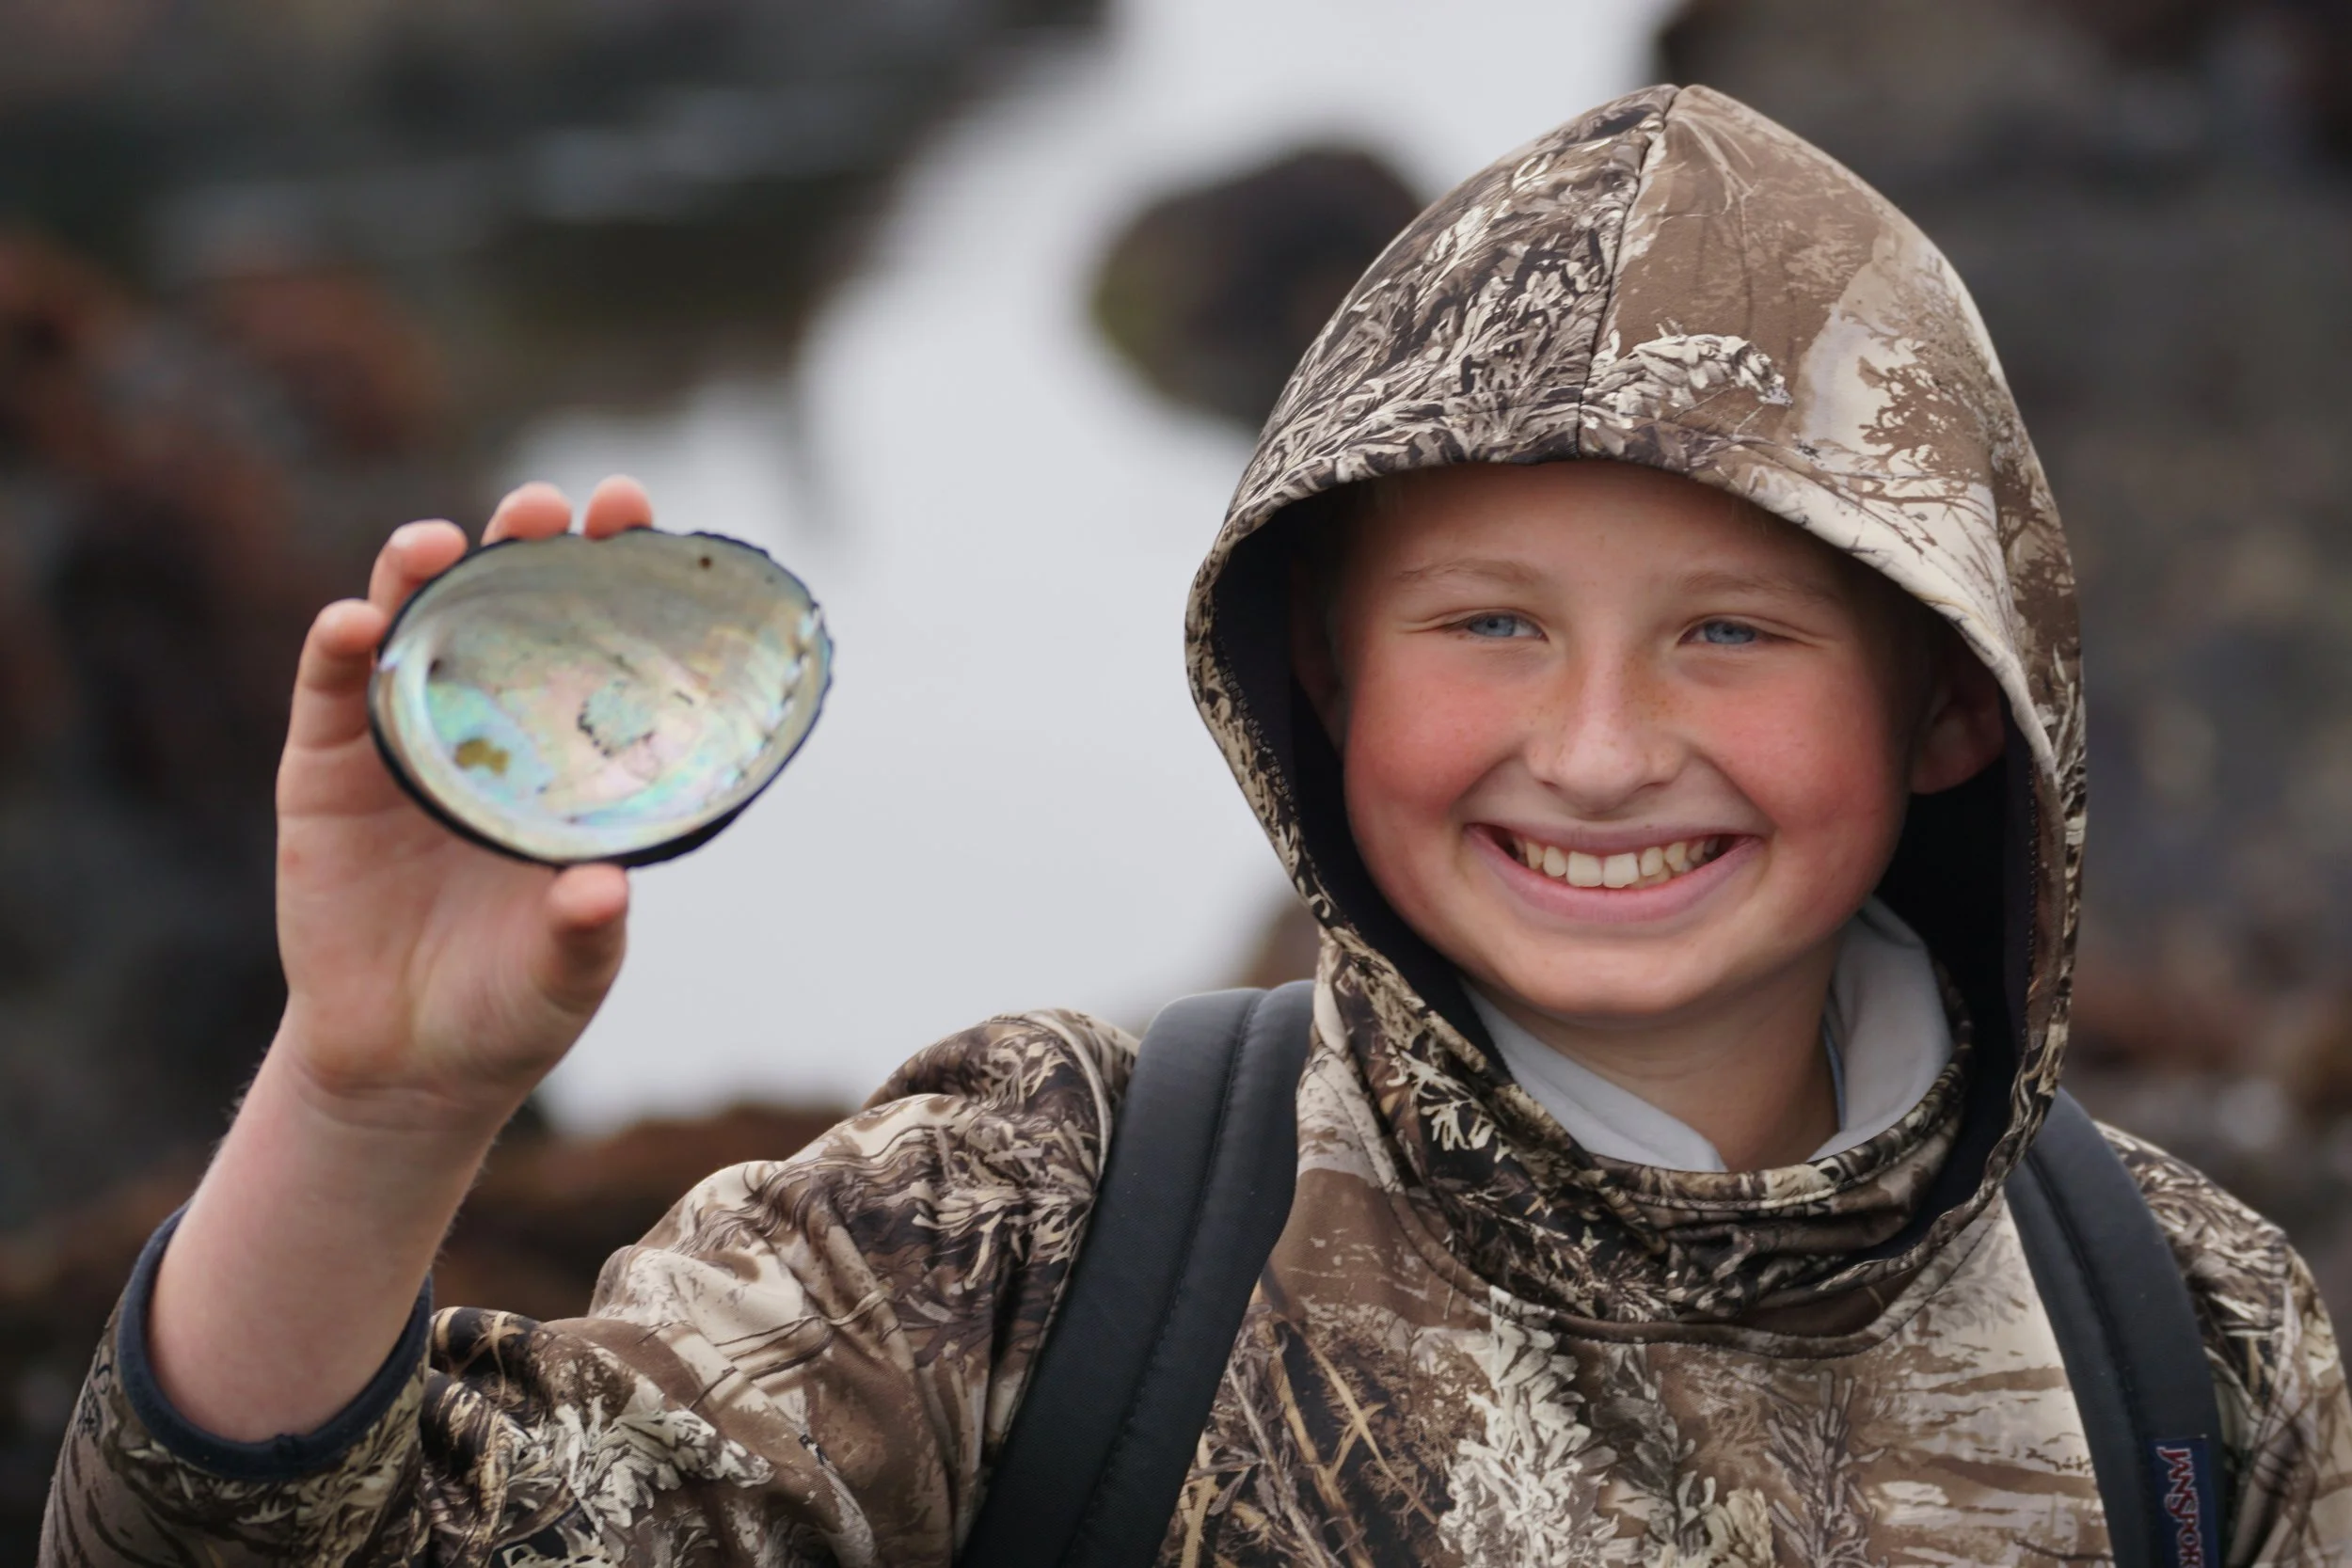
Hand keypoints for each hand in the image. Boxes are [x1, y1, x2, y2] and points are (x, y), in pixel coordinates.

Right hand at [273, 476, 652, 1133]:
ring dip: (420, 572)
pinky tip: (356, 623)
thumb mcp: (569, 972)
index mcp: (566, 755)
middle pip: (504, 606)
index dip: (612, 572)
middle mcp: (490, 725)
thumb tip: (603, 887)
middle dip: (524, 543)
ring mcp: (405, 739)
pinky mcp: (326, 770)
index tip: (636, 516)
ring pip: (412, 625)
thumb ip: (587, 930)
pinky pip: (329, 692)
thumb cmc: (513, 1004)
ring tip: (440, 546)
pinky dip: (339, 650)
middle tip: (549, 506)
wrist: (409, 1065)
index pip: (593, 639)